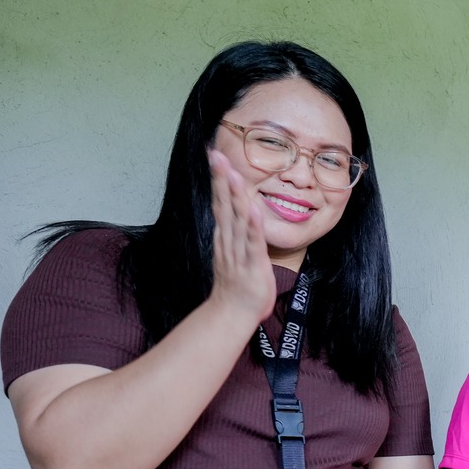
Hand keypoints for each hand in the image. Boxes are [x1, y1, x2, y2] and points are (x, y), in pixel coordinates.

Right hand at [206, 149, 276, 323]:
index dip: (219, 180)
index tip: (215, 157)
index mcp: (226, 236)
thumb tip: (235, 215)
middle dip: (221, 180)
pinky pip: (253, 242)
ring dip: (236, 196)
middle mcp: (229, 240)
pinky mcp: (253, 264)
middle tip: (216, 155)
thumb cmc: (236, 285)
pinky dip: (253, 226)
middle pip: (225, 205)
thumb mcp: (233, 252)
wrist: (233, 312)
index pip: (221, 202)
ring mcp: (239, 251)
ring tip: (233, 174)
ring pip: (237, 219)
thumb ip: (234, 233)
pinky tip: (253, 210)